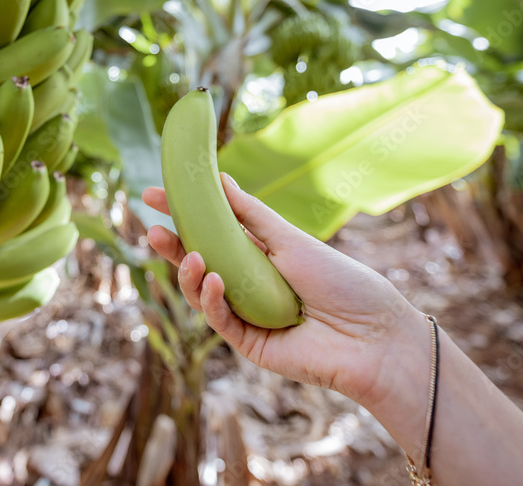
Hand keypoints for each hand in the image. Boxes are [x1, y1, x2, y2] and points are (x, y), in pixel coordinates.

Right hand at [143, 173, 428, 407]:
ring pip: (201, 292)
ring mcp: (246, 313)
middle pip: (200, 261)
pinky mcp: (248, 342)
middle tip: (151, 227)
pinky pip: (219, 319)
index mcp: (259, 254)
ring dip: (188, 272)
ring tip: (189, 255)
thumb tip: (218, 179)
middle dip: (172, 245)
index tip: (153, 194)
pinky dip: (210, 298)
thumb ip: (250, 214)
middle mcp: (248, 283)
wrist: (372, 335)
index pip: (212, 230)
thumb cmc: (341, 282)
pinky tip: (212, 279)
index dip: (183, 214)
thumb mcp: (290, 239)